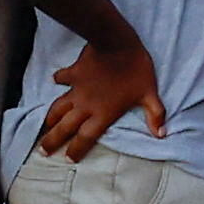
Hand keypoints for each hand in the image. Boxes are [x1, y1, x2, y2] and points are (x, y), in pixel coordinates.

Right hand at [36, 36, 164, 161]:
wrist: (117, 43)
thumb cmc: (135, 69)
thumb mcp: (149, 93)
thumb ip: (155, 115)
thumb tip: (161, 134)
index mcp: (103, 114)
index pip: (85, 138)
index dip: (76, 150)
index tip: (67, 160)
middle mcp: (86, 106)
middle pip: (65, 128)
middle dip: (52, 140)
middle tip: (42, 151)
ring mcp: (77, 89)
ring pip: (58, 108)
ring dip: (49, 118)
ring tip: (43, 126)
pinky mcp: (73, 73)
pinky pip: (62, 78)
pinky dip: (58, 79)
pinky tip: (55, 81)